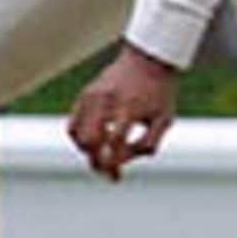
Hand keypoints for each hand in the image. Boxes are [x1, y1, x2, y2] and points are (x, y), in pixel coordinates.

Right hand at [67, 43, 176, 179]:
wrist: (147, 60)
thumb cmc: (158, 94)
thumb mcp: (164, 120)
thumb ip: (147, 145)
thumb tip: (122, 161)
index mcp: (129, 108)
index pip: (115, 143)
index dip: (113, 164)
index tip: (117, 177)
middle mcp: (108, 101)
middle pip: (91, 141)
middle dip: (97, 162)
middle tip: (108, 172)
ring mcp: (93, 96)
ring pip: (77, 135)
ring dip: (87, 152)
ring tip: (102, 157)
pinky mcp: (84, 95)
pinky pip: (72, 125)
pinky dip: (79, 139)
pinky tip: (94, 144)